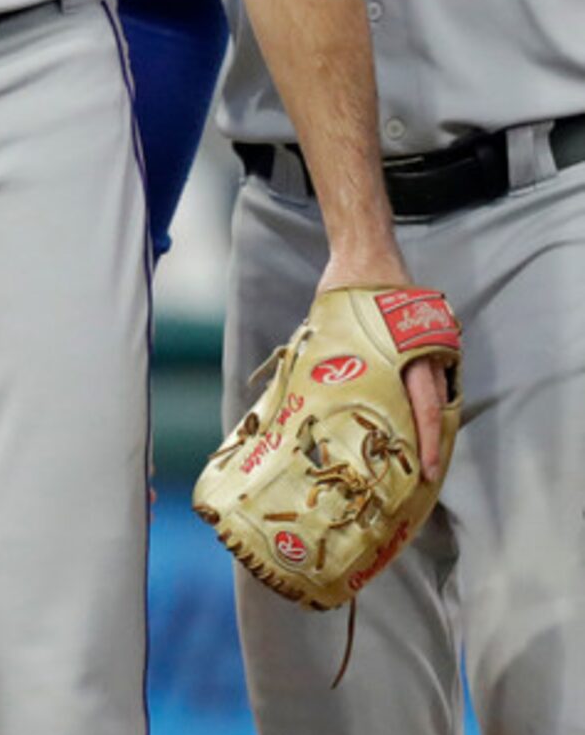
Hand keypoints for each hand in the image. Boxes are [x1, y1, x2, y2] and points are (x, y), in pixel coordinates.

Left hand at [317, 246, 451, 481]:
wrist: (366, 254)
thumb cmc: (347, 291)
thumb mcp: (332, 326)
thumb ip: (327, 359)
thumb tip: (301, 394)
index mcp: (404, 351)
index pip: (422, 405)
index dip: (426, 441)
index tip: (426, 470)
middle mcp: (423, 353)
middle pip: (432, 409)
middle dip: (429, 444)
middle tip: (422, 479)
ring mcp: (428, 347)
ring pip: (434, 397)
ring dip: (427, 427)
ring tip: (417, 460)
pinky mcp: (426, 343)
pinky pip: (429, 380)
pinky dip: (423, 404)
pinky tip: (411, 425)